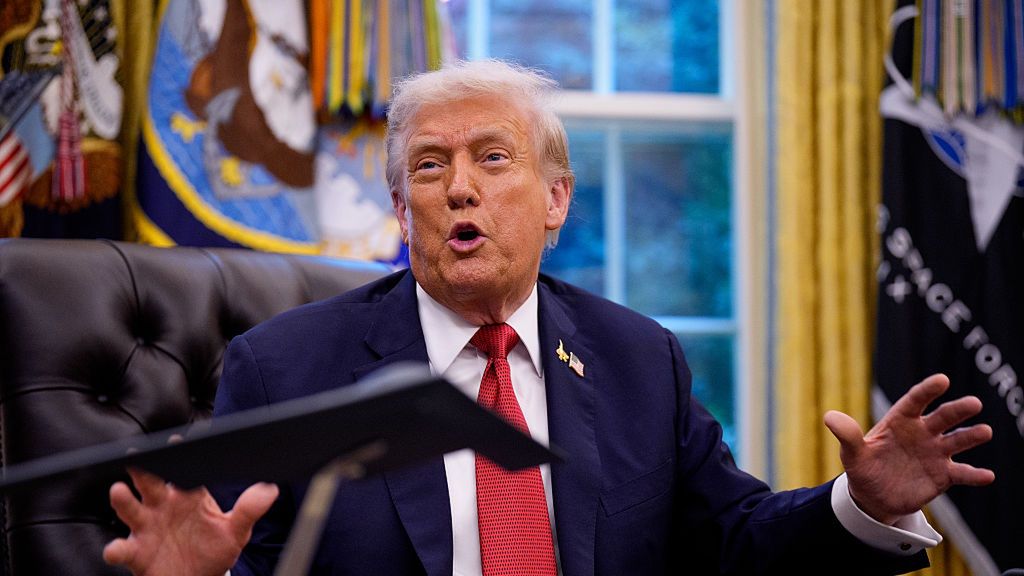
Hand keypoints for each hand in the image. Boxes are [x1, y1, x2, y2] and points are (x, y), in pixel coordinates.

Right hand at [103, 468, 278, 575]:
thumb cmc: (214, 551)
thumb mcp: (235, 532)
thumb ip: (248, 510)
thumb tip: (270, 490)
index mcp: (188, 496)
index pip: (183, 470)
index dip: (179, 454)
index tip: (177, 440)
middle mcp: (163, 507)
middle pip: (150, 482)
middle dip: (142, 468)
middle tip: (136, 454)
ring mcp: (147, 528)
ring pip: (130, 508)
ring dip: (123, 500)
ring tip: (118, 491)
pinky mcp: (136, 552)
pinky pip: (122, 548)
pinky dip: (116, 548)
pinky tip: (116, 548)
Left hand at [824, 373, 993, 524]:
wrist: (874, 496)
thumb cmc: (864, 468)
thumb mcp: (852, 453)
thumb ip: (847, 435)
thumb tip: (830, 416)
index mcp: (900, 420)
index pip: (915, 400)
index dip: (928, 390)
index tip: (942, 380)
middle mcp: (923, 432)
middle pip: (942, 417)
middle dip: (958, 410)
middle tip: (973, 404)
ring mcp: (935, 453)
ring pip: (957, 440)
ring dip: (971, 436)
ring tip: (984, 432)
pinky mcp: (944, 475)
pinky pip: (962, 473)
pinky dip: (975, 475)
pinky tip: (987, 476)